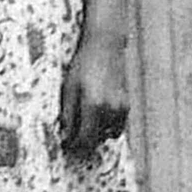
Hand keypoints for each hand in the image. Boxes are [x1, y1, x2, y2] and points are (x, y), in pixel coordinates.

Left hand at [60, 32, 130, 155]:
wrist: (105, 46)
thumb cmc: (84, 65)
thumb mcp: (68, 88)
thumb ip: (67, 114)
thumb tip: (65, 135)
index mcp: (93, 105)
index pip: (85, 138)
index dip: (74, 145)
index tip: (66, 144)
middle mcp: (110, 109)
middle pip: (97, 140)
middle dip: (83, 141)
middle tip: (72, 135)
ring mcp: (121, 108)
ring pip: (108, 135)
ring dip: (96, 135)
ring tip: (84, 123)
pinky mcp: (127, 105)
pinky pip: (118, 127)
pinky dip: (107, 128)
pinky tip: (97, 118)